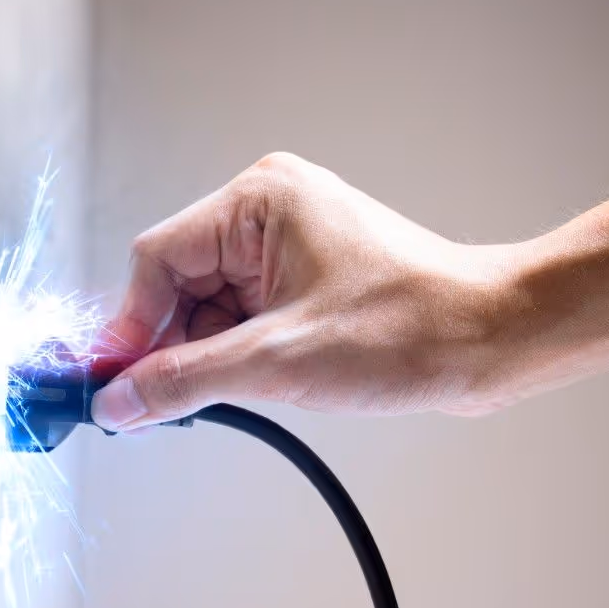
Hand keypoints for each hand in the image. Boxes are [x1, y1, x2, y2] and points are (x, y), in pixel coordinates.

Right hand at [91, 152, 525, 429]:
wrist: (494, 340)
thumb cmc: (411, 327)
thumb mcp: (278, 362)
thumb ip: (184, 381)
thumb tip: (118, 400)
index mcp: (258, 201)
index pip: (158, 260)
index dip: (132, 326)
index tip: (114, 384)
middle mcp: (269, 213)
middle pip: (179, 285)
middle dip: (172, 346)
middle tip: (159, 406)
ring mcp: (290, 248)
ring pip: (211, 308)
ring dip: (210, 357)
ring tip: (240, 393)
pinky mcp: (308, 282)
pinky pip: (245, 318)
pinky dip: (239, 357)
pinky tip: (258, 385)